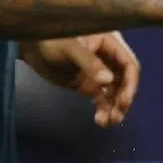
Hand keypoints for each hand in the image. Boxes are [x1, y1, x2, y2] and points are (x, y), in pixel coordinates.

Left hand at [20, 32, 139, 126]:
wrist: (32, 49)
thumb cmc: (50, 40)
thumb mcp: (69, 47)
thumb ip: (88, 62)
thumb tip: (108, 80)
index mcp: (109, 42)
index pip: (129, 63)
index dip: (130, 83)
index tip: (124, 101)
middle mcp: (109, 57)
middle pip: (126, 81)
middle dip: (124, 99)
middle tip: (116, 115)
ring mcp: (100, 72)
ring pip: (117, 93)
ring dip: (116, 108)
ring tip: (108, 122)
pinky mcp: (91, 85)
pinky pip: (104, 99)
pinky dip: (105, 111)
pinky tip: (100, 120)